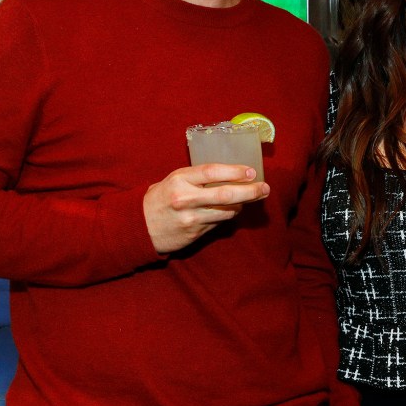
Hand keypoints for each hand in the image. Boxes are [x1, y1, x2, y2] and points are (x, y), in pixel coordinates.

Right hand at [143, 164, 268, 253]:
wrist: (140, 225)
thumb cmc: (160, 197)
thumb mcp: (174, 180)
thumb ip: (197, 177)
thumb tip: (230, 173)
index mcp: (179, 179)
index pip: (212, 172)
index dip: (234, 171)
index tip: (251, 171)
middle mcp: (185, 199)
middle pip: (225, 194)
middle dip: (250, 191)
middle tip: (264, 188)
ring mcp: (190, 218)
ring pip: (226, 211)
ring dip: (242, 204)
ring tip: (251, 197)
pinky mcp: (194, 233)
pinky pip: (219, 223)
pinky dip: (229, 215)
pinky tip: (233, 209)